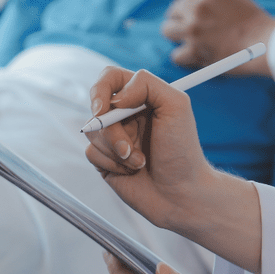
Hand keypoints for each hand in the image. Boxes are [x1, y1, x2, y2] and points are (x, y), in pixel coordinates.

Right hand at [84, 66, 216, 230]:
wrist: (181, 194)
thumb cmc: (183, 152)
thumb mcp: (176, 106)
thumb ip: (147, 84)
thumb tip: (115, 97)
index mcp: (142, 98)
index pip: (110, 79)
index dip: (100, 90)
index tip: (103, 108)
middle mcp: (126, 115)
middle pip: (97, 107)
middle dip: (111, 130)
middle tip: (128, 147)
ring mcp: (114, 138)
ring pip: (93, 132)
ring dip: (116, 150)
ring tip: (140, 162)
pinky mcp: (106, 160)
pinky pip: (92, 153)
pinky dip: (112, 164)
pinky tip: (132, 172)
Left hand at [160, 0, 274, 75]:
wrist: (265, 42)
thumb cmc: (255, 23)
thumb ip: (214, 0)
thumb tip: (201, 5)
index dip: (187, 8)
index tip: (190, 15)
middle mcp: (196, 8)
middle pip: (173, 12)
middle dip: (179, 20)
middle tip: (188, 30)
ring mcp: (193, 29)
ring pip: (168, 31)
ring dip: (177, 37)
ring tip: (189, 43)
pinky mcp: (194, 50)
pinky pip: (176, 55)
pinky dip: (184, 58)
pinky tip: (194, 58)